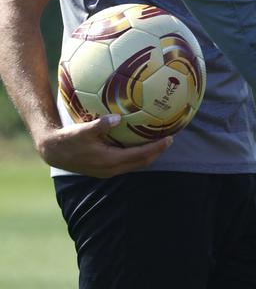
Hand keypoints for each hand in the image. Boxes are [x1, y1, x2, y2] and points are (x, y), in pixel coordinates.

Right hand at [35, 115, 170, 178]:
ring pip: (135, 164)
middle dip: (157, 152)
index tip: (169, 138)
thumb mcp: (82, 130)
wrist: (53, 152)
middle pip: (141, 162)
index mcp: (108, 161)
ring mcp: (108, 171)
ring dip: (149, 155)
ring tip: (160, 142)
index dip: (156, 148)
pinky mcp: (105, 169)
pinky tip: (141, 144)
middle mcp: (110, 169)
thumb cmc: (68, 139)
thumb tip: (117, 117)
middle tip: (170, 139)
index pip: (139, 156)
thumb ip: (100, 125)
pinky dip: (138, 155)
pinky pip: (127, 163)